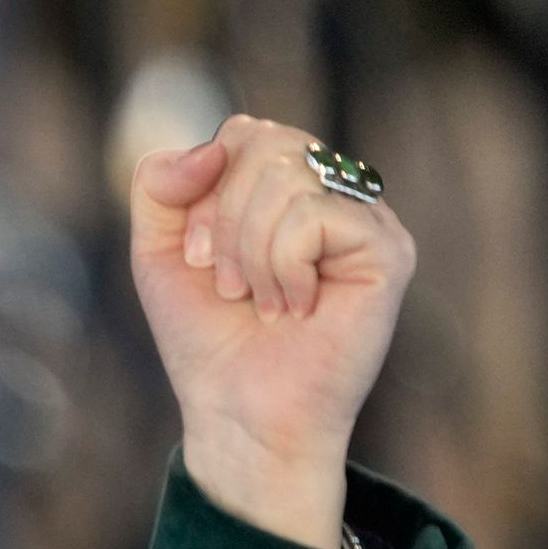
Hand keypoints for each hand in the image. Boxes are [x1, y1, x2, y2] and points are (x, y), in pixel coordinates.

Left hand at [130, 113, 416, 548]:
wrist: (236, 413)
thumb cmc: (207, 338)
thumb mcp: (159, 252)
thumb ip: (161, 185)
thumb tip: (214, 143)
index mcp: (289, 188)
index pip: (244, 134)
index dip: (203, 191)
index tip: (195, 258)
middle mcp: (335, 193)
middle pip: (266, 143)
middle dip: (222, 220)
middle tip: (228, 285)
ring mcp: (368, 218)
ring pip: (289, 175)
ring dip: (249, 251)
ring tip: (260, 301)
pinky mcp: (389, 249)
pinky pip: (316, 214)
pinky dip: (283, 265)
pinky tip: (294, 306)